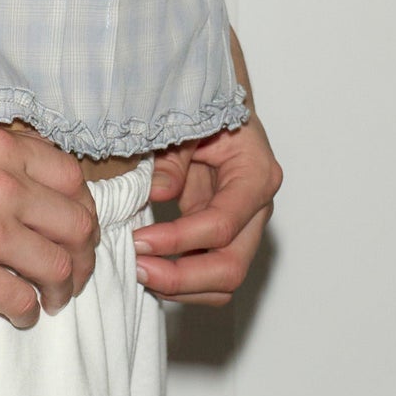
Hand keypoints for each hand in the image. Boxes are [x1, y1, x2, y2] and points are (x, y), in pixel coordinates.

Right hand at [0, 106, 99, 327]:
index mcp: (1, 148)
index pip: (72, 180)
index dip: (79, 208)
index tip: (71, 226)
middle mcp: (6, 186)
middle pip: (77, 225)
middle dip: (82, 252)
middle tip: (72, 270)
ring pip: (58, 266)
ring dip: (63, 288)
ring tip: (53, 300)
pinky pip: (19, 299)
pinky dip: (28, 312)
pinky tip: (21, 316)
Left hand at [131, 109, 281, 305]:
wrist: (217, 109)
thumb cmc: (205, 109)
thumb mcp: (186, 122)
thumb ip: (173, 157)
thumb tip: (156, 192)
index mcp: (256, 175)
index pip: (221, 224)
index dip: (178, 239)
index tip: (138, 242)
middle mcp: (258, 209)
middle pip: (231, 268)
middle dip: (181, 278)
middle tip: (137, 269)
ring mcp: (245, 228)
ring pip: (223, 283)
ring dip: (180, 287)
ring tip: (139, 271)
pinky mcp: (226, 239)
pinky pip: (208, 275)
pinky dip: (179, 280)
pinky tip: (148, 266)